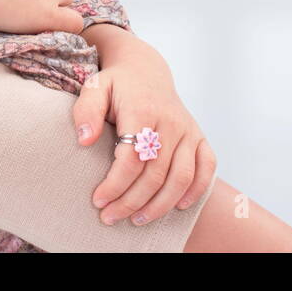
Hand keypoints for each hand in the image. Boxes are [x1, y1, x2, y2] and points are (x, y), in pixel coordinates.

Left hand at [70, 42, 217, 226]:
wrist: (145, 70)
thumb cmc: (116, 84)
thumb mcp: (95, 88)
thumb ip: (86, 111)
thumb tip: (84, 141)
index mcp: (143, 109)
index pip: (132, 158)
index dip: (115, 184)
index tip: (98, 200)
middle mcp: (170, 121)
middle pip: (155, 173)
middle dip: (131, 201)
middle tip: (110, 217)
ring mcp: (188, 129)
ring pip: (181, 177)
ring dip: (160, 205)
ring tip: (137, 220)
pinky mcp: (199, 136)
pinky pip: (207, 167)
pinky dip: (197, 190)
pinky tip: (177, 206)